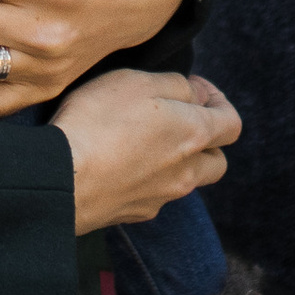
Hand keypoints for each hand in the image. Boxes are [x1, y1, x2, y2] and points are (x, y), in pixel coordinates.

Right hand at [48, 70, 239, 234]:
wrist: (61, 179)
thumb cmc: (99, 121)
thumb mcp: (138, 81)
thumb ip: (176, 85)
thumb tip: (197, 94)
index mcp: (194, 135)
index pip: (232, 124)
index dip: (219, 101)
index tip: (195, 89)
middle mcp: (186, 172)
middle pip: (217, 161)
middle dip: (207, 140)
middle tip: (177, 120)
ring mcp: (161, 197)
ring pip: (186, 180)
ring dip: (178, 162)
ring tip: (145, 142)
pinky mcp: (135, 213)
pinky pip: (156, 195)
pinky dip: (149, 180)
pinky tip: (121, 165)